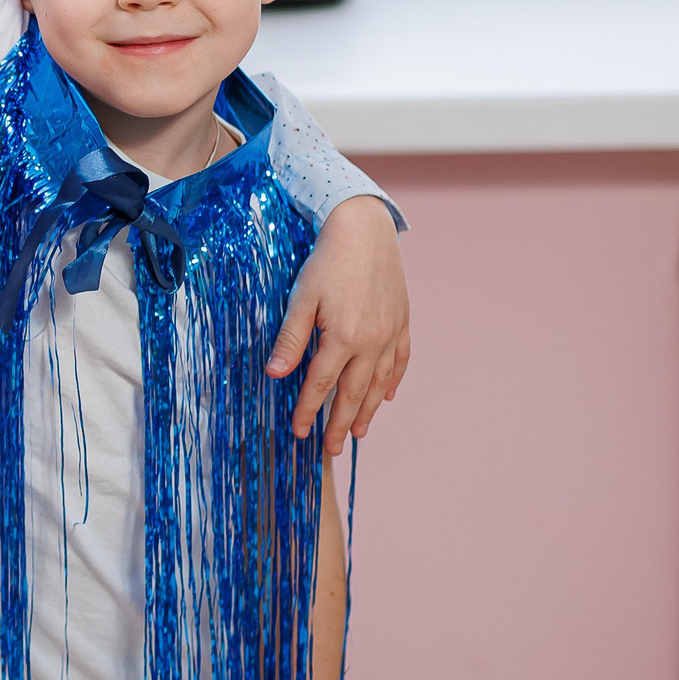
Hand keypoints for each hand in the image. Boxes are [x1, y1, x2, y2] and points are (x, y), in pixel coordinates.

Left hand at [267, 195, 408, 456]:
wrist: (366, 230)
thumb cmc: (328, 261)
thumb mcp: (301, 298)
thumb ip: (291, 339)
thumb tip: (275, 375)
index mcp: (343, 338)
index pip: (322, 385)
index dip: (309, 411)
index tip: (299, 433)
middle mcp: (372, 342)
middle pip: (355, 393)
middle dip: (342, 424)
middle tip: (333, 449)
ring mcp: (391, 333)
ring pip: (380, 382)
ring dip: (369, 410)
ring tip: (360, 432)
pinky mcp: (403, 322)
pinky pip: (400, 360)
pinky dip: (393, 381)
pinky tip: (387, 396)